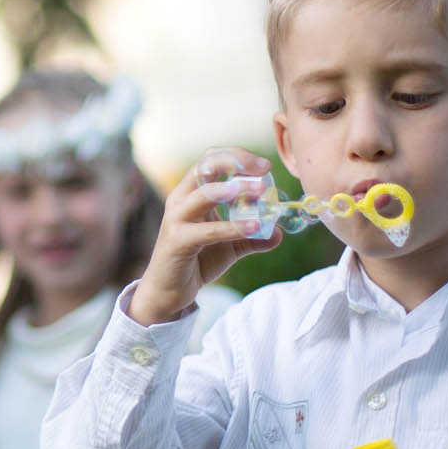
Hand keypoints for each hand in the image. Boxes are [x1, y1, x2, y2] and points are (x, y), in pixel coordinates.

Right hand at [128, 146, 278, 324]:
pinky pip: (208, 230)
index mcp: (190, 193)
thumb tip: (278, 231)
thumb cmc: (197, 261)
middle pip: (205, 166)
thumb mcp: (230, 246)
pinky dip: (233, 227)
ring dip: (235, 189)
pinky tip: (255, 228)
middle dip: (236, 162)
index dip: (237, 157)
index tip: (265, 166)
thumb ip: (252, 236)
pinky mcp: (178, 241)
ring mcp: (176, 219)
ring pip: (205, 194)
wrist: (169, 292)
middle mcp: (180, 200)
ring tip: (261, 191)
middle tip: (264, 170)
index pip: (211, 160)